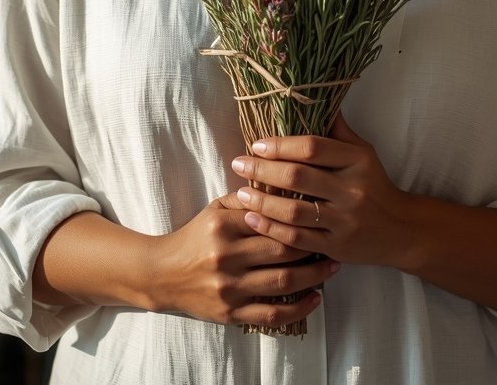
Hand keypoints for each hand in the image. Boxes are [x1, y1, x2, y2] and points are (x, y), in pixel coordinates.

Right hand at [151, 191, 339, 328]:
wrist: (162, 274)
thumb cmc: (195, 236)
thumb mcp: (214, 209)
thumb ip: (245, 198)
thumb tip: (283, 182)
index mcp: (223, 226)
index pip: (270, 217)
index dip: (298, 215)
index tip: (320, 210)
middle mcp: (226, 257)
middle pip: (281, 249)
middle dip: (313, 244)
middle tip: (334, 237)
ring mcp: (229, 288)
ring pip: (283, 282)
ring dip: (314, 275)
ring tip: (333, 266)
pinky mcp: (231, 314)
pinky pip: (273, 314)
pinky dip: (299, 309)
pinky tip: (316, 298)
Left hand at [231, 112, 410, 266]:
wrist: (400, 229)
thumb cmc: (374, 184)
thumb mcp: (362, 152)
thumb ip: (337, 130)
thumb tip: (314, 97)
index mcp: (357, 161)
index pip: (313, 147)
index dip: (281, 145)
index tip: (257, 144)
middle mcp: (351, 190)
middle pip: (299, 177)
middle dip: (263, 170)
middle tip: (238, 164)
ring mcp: (344, 221)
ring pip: (294, 212)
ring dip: (262, 202)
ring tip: (240, 193)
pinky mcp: (337, 247)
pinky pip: (297, 239)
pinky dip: (271, 229)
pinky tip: (252, 219)